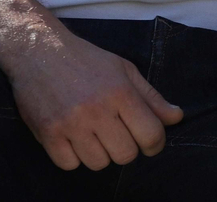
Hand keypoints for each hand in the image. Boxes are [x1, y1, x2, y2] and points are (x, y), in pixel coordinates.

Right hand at [0, 20, 182, 170]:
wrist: (39, 50)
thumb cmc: (86, 60)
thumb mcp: (124, 70)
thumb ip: (151, 97)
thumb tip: (177, 117)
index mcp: (120, 92)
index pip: (151, 134)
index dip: (156, 144)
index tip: (150, 142)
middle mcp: (96, 110)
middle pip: (126, 155)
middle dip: (127, 149)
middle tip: (118, 135)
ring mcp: (70, 124)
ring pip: (98, 163)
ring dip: (100, 154)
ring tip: (94, 134)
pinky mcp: (47, 133)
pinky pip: (69, 165)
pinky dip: (74, 158)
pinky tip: (73, 139)